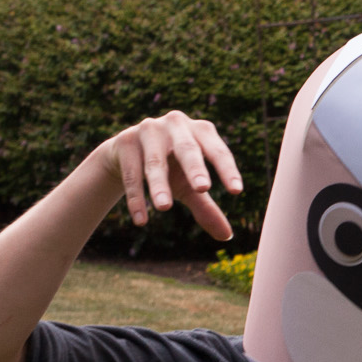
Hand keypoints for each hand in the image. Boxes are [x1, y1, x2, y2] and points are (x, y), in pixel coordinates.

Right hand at [93, 111, 243, 239]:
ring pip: (155, 163)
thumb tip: (227, 236)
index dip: (227, 170)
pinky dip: (136, 198)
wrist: (127, 152)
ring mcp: (149, 129)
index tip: (236, 191)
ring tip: (165, 207)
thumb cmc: (170, 167)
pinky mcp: (125, 141)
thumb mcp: (189, 186)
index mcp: (201, 131)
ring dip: (159, 186)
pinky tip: (141, 221)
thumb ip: (206, 207)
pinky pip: (131, 173)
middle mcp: (176, 124)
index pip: (218, 151)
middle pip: (187, 149)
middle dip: (195, 168)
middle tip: (203, 189)